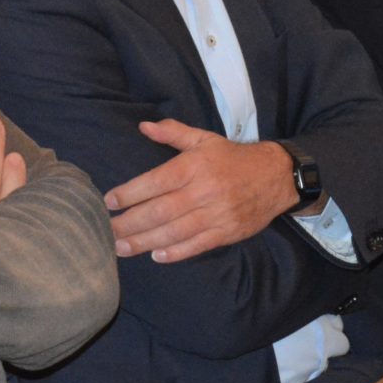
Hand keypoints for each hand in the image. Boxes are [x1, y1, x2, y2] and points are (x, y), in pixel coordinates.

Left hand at [104, 119, 297, 263]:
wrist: (276, 176)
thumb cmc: (233, 158)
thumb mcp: (204, 139)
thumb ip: (173, 133)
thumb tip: (144, 126)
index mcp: (195, 165)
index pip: (156, 181)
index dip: (130, 193)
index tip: (109, 201)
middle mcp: (204, 190)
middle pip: (160, 210)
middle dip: (130, 223)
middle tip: (107, 231)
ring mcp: (216, 214)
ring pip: (174, 232)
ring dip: (145, 242)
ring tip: (122, 248)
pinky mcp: (227, 232)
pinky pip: (197, 245)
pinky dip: (176, 253)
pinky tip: (157, 256)